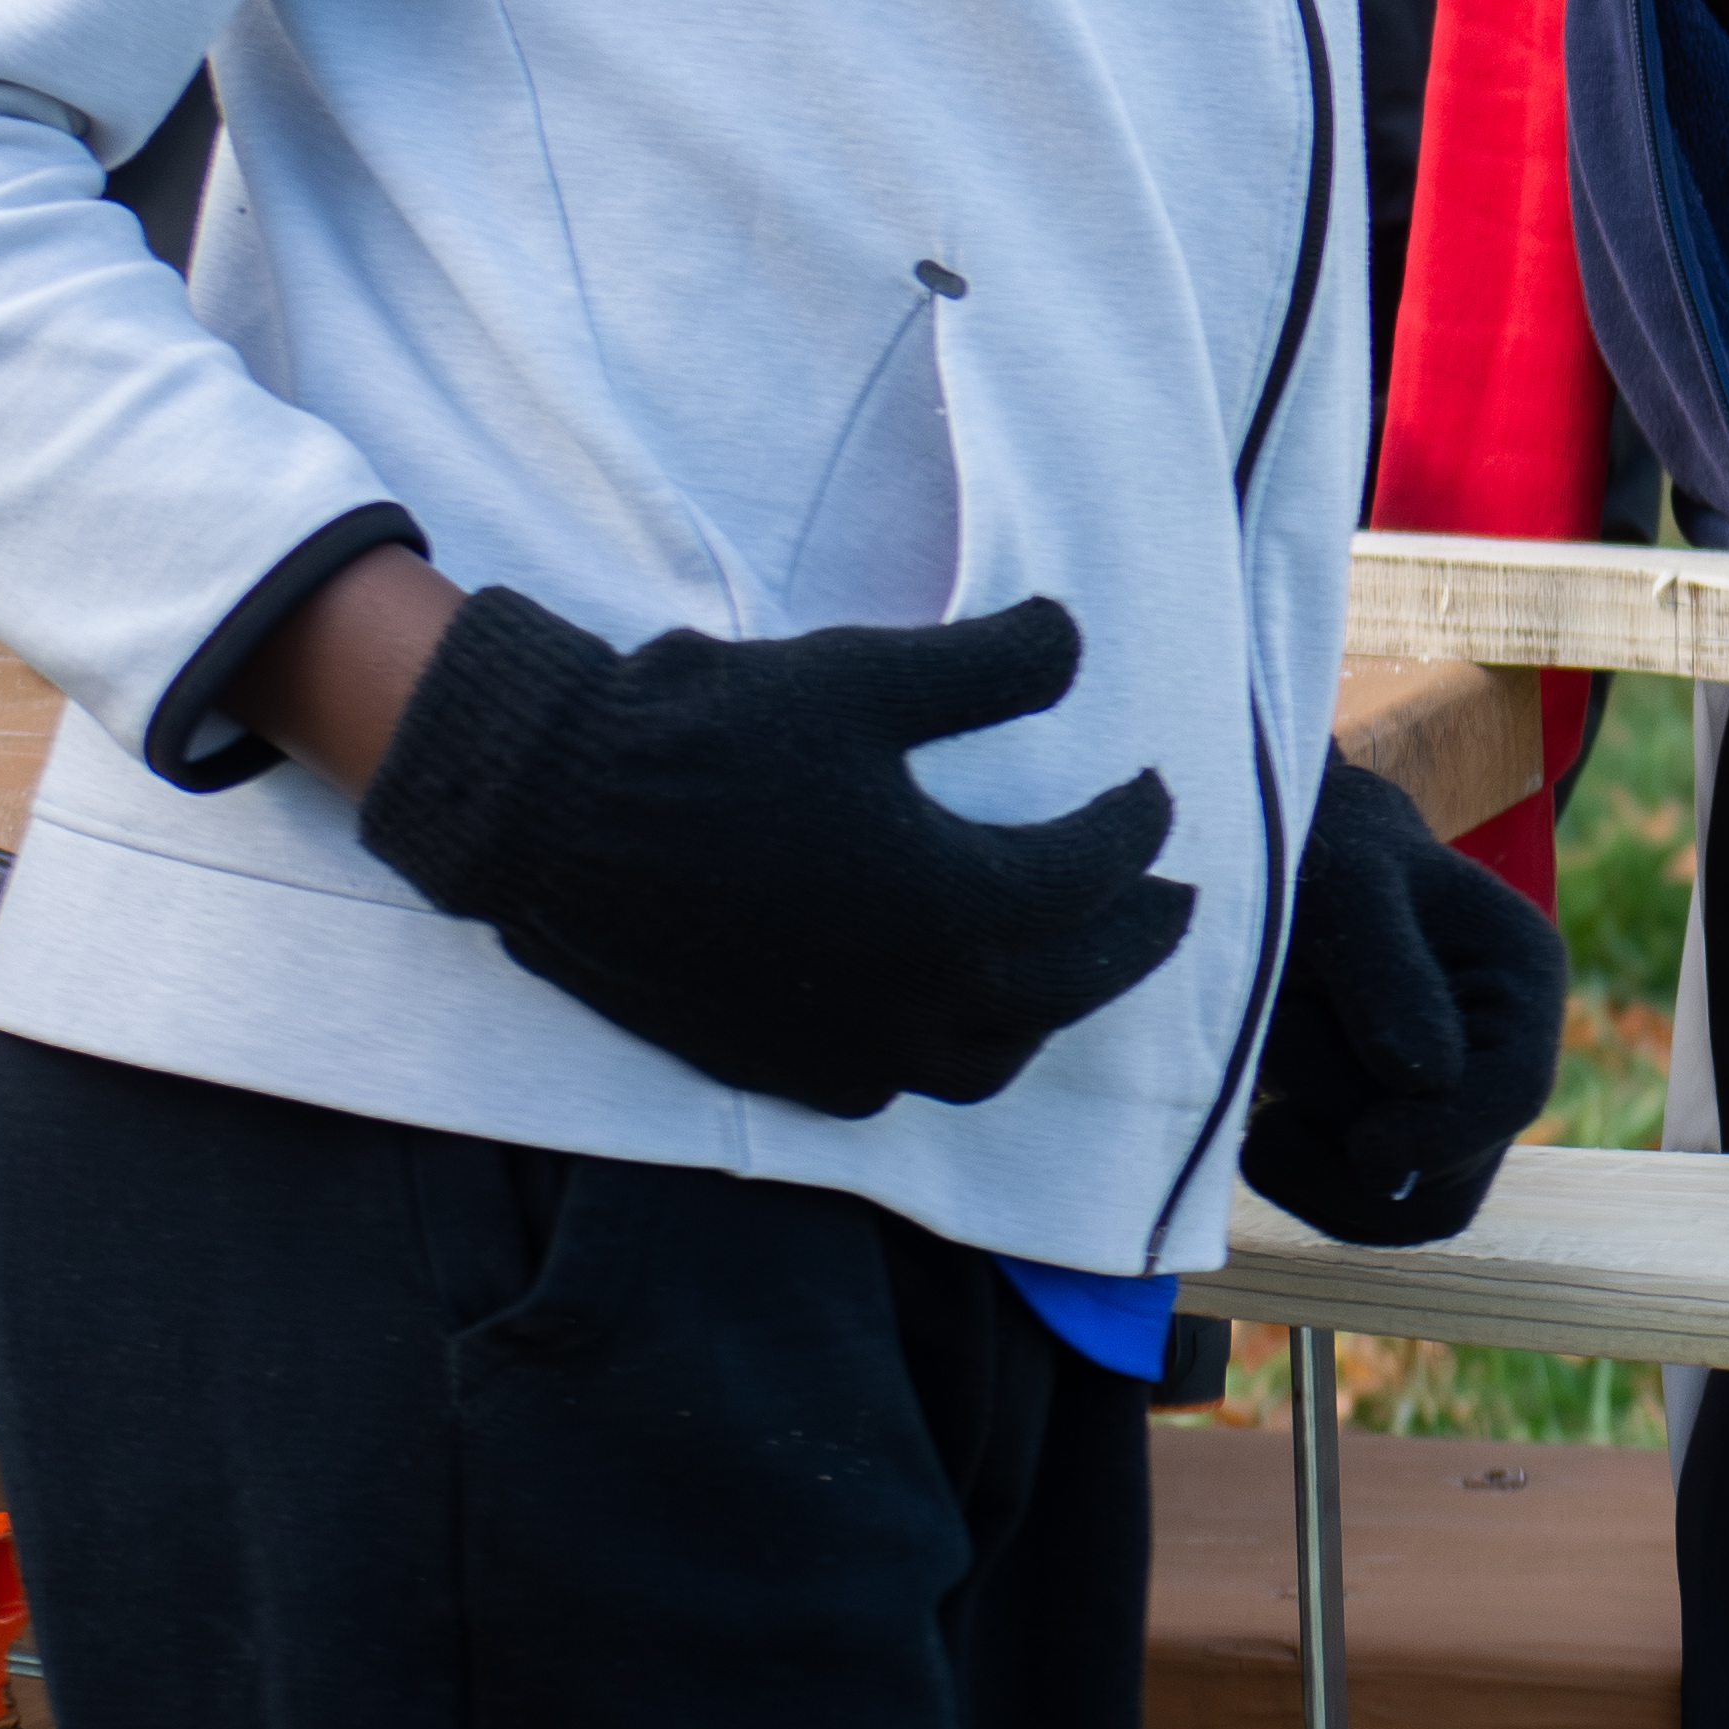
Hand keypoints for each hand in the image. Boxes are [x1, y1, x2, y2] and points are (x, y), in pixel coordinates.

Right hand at [359, 586, 1196, 1119]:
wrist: (555, 813)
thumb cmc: (716, 733)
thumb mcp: (872, 675)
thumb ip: (995, 666)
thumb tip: (1076, 642)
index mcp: (955, 905)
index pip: (1088, 876)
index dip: (1136, 826)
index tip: (1154, 787)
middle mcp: (914, 1001)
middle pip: (1066, 986)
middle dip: (1132, 938)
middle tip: (1173, 900)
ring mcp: (843, 1049)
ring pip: (990, 1056)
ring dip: (1050, 1008)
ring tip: (1074, 960)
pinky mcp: (780, 1069)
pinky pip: (900, 1086)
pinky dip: (955, 1052)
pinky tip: (951, 1011)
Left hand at [1241, 747, 1565, 1247]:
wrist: (1275, 862)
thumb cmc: (1314, 849)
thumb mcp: (1343, 885)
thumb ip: (1386, 973)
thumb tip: (1429, 1080)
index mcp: (1520, 975)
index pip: (1514, 1093)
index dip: (1441, 1136)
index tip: (1362, 1147)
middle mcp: (1498, 1052)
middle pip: (1451, 1174)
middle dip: (1348, 1136)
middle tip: (1281, 1059)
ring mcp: (1447, 1106)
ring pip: (1400, 1209)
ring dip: (1314, 1158)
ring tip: (1271, 1065)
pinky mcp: (1390, 1142)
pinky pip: (1355, 1214)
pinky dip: (1296, 1176)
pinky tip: (1264, 1113)